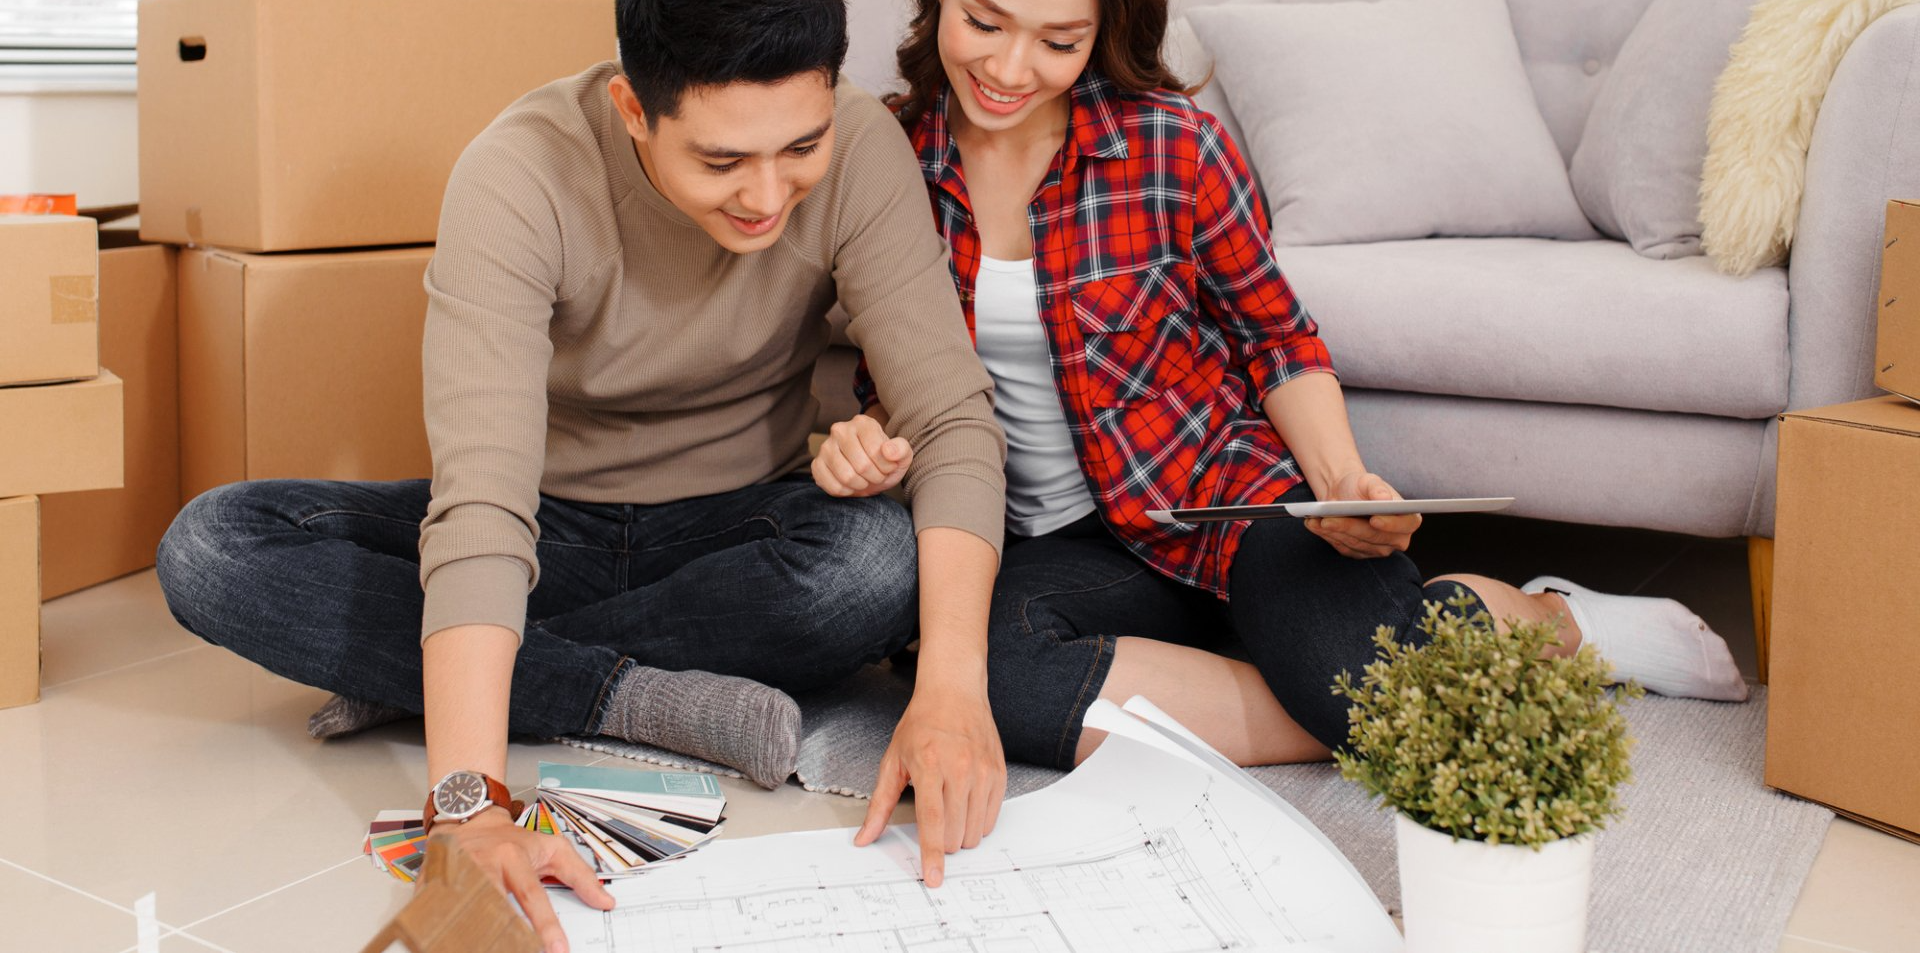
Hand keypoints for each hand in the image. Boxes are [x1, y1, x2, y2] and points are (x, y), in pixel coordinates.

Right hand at [439, 807, 614, 952]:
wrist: (471, 822)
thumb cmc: (513, 842)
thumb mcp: (553, 848)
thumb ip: (581, 875)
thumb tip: (605, 902)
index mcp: (513, 857)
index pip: (532, 896)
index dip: (545, 925)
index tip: (558, 949)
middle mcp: (483, 865)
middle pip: (494, 907)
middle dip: (508, 936)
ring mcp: (456, 875)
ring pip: (467, 912)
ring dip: (479, 935)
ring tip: (493, 947)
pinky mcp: (434, 885)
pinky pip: (441, 913)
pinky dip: (451, 932)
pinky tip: (460, 941)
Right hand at [812, 413, 912, 497]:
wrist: (870, 473)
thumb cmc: (885, 462)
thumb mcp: (901, 456)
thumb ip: (901, 450)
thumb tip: (888, 451)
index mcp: (863, 423)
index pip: (876, 451)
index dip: (886, 466)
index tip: (888, 467)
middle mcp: (840, 430)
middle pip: (862, 466)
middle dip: (875, 477)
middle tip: (877, 476)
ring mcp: (825, 447)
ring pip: (846, 477)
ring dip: (861, 485)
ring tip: (865, 480)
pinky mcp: (817, 465)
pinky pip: (833, 487)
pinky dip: (846, 492)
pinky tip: (851, 485)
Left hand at [853, 684, 1005, 886]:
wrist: (955, 693)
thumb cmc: (921, 725)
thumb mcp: (892, 761)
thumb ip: (879, 805)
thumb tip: (864, 838)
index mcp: (929, 766)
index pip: (932, 821)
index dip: (932, 854)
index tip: (933, 878)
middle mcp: (960, 769)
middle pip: (955, 832)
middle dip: (942, 841)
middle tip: (933, 817)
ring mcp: (983, 771)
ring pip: (975, 831)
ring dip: (960, 834)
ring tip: (949, 808)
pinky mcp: (999, 773)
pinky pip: (991, 818)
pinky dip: (977, 823)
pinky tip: (965, 803)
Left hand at [1303, 471, 1419, 558]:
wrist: (1343, 495)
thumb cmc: (1360, 486)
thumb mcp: (1368, 481)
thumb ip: (1377, 488)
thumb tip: (1384, 498)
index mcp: (1407, 519)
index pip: (1405, 526)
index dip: (1391, 525)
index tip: (1374, 519)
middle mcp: (1396, 539)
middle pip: (1374, 537)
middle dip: (1350, 527)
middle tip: (1329, 519)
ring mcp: (1377, 549)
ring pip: (1356, 544)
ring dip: (1335, 532)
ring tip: (1318, 520)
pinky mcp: (1359, 553)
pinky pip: (1344, 548)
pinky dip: (1329, 536)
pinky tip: (1316, 525)